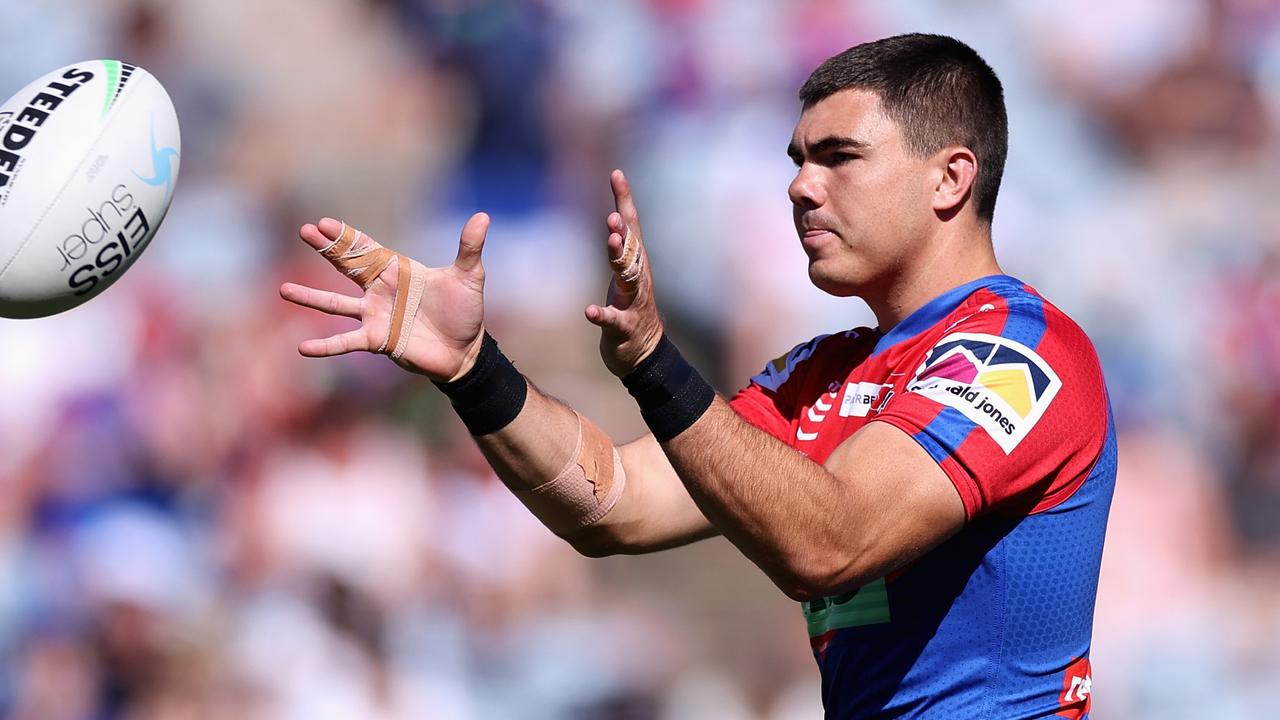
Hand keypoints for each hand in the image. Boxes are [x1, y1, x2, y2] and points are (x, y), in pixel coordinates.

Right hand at [280, 213, 490, 381]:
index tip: (323, 223)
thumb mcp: (470, 277)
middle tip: (304, 231)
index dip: (347, 236)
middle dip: (327, 250)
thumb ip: (469, 248)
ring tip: (284, 291)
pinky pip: (346, 342)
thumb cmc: (466, 312)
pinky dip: (326, 346)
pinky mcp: (378, 341)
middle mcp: (381, 291)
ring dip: (311, 298)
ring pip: (336, 305)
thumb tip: (483, 217)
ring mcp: (376, 316)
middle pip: (347, 267)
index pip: (367, 249)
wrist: (467, 351)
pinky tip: (302, 348)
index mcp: (398, 272)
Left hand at [585, 170, 664, 376]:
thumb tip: (616, 213)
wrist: (644, 352)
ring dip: (620, 260)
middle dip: (623, 232)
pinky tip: (589, 311)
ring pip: (629, 279)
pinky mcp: (624, 327)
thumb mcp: (626, 273)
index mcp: (636, 263)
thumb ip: (621, 245)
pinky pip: (614, 320)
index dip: (624, 200)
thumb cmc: (632, 307)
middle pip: (632, 250)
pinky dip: (602, 315)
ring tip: (611, 242)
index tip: (616, 174)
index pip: (631, 226)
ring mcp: (634, 303)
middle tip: (613, 216)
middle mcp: (639, 279)